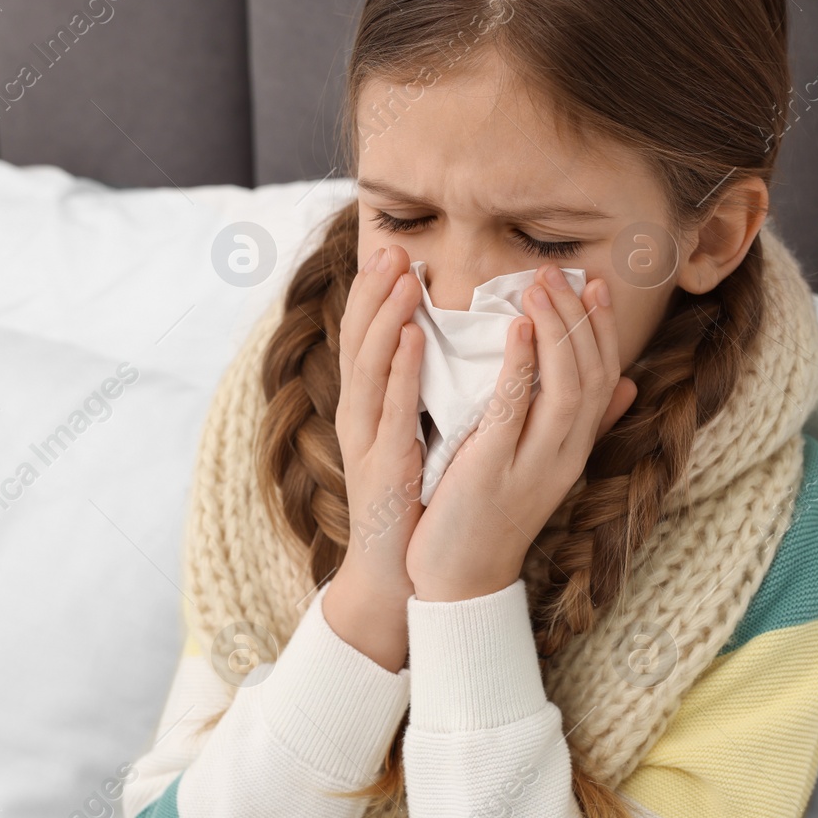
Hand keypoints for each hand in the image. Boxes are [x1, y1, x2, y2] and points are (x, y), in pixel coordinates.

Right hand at [321, 244, 424, 671]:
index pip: (372, 336)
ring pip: (369, 365)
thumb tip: (458, 351)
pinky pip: (391, 411)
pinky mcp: (383, 466)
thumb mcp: (428, 438)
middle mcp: (361, 416)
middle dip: (374, 289)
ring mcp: (366, 440)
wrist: (405, 573)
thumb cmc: (421, 503)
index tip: (399, 248)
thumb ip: (438, 394)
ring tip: (402, 275)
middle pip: (360, 338)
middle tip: (392, 244)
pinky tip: (416, 339)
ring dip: (386, 316)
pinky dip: (402, 371)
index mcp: (374, 406)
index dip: (379, 292)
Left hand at [406, 264, 636, 601]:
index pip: (604, 377)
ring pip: (567, 388)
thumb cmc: (490, 516)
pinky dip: (523, 365)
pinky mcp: (493, 470)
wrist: (460, 580)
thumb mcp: (541, 466)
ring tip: (540, 285)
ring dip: (558, 330)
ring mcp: (533, 464)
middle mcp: (564, 455)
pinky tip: (518, 329)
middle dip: (579, 317)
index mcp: (573, 449)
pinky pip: (516, 410)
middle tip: (559, 272)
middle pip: (591, 374)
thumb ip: (577, 425)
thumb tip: (626, 384)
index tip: (596, 285)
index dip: (603, 329)